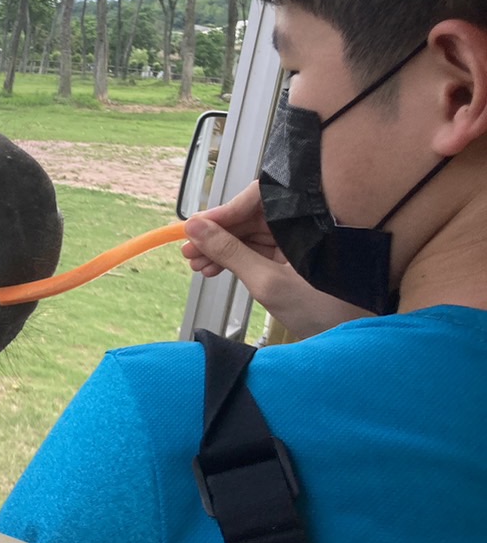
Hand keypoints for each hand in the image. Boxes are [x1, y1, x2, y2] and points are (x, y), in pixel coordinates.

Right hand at [181, 181, 368, 338]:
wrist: (354, 344)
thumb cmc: (324, 311)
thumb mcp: (267, 282)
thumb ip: (229, 252)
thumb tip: (194, 228)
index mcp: (306, 219)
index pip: (257, 198)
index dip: (223, 212)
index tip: (195, 228)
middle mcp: (303, 224)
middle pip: (250, 217)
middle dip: (217, 235)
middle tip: (189, 252)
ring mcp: (299, 241)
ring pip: (250, 234)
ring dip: (221, 249)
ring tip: (198, 267)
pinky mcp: (293, 258)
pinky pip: (257, 250)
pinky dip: (235, 259)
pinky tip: (213, 270)